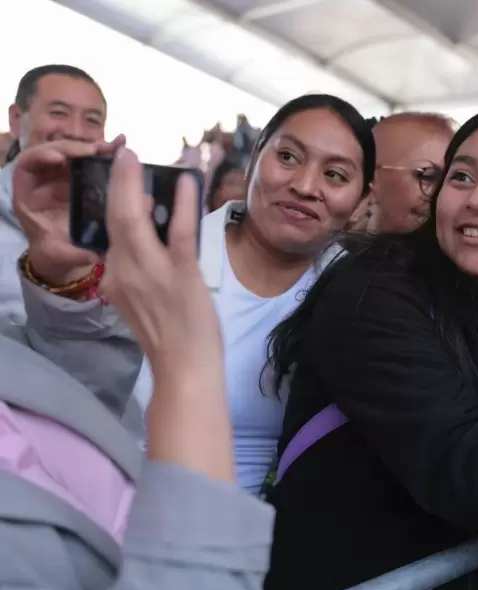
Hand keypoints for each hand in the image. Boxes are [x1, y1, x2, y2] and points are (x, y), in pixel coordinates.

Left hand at [13, 136, 124, 284]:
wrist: (62, 252)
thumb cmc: (52, 251)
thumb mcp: (58, 255)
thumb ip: (71, 254)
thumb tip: (94, 254)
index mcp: (29, 194)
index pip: (28, 165)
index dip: (41, 156)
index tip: (61, 158)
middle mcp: (44, 180)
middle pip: (54, 153)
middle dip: (75, 148)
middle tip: (98, 149)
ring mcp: (62, 177)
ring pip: (74, 154)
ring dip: (94, 147)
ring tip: (115, 146)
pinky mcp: (80, 178)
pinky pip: (90, 160)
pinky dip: (104, 152)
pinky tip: (120, 145)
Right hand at [99, 146, 232, 482]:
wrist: (186, 370)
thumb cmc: (171, 338)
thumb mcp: (142, 302)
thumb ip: (137, 273)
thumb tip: (148, 241)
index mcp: (115, 277)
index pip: (109, 230)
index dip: (114, 199)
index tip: (120, 173)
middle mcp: (124, 272)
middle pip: (113, 218)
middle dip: (116, 181)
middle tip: (122, 152)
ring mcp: (151, 274)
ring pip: (135, 221)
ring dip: (135, 184)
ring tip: (137, 155)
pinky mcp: (180, 278)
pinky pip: (179, 234)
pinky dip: (183, 206)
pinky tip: (188, 181)